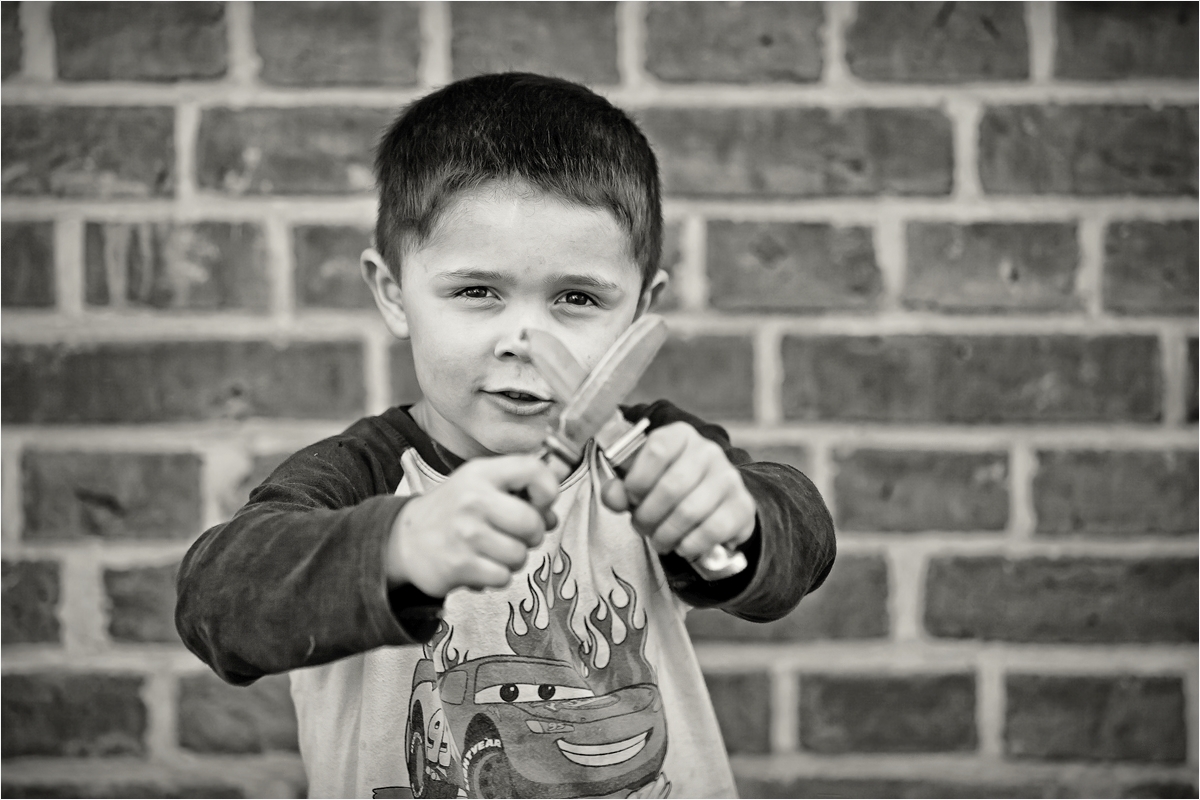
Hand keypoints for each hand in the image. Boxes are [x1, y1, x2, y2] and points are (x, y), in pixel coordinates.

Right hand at [386, 455, 558, 596]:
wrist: (407, 539)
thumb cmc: (454, 510)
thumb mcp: (481, 484)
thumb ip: (520, 490)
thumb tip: (551, 516)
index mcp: (481, 473)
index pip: (533, 470)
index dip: (548, 489)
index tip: (541, 502)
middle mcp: (473, 500)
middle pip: (532, 523)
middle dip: (532, 534)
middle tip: (516, 534)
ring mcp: (465, 534)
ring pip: (519, 555)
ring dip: (513, 558)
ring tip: (493, 550)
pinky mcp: (459, 565)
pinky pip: (503, 577)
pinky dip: (497, 575)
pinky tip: (480, 564)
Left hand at [601, 422, 755, 562]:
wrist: (715, 502)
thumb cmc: (671, 487)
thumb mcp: (643, 481)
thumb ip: (621, 489)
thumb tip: (613, 497)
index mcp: (680, 435)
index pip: (657, 450)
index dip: (638, 480)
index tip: (632, 498)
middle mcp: (708, 451)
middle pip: (671, 487)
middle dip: (648, 516)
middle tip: (642, 527)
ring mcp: (729, 478)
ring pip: (690, 512)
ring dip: (666, 534)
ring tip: (659, 540)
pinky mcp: (742, 506)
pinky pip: (712, 531)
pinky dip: (690, 544)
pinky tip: (682, 546)